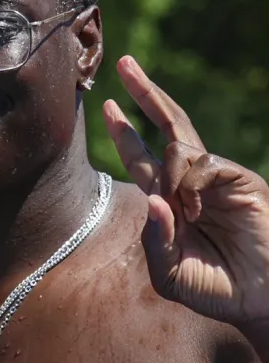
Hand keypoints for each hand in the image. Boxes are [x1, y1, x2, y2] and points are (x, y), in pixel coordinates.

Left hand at [104, 57, 268, 326]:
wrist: (260, 299)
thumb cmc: (216, 290)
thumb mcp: (171, 274)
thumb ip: (156, 241)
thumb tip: (152, 198)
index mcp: (171, 202)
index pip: (143, 159)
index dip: (127, 134)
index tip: (108, 105)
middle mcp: (192, 184)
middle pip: (167, 127)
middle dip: (145, 94)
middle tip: (125, 63)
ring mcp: (218, 180)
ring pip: (180, 147)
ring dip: (169, 176)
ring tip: (187, 215)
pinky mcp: (241, 180)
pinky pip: (204, 164)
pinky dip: (191, 185)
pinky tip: (196, 211)